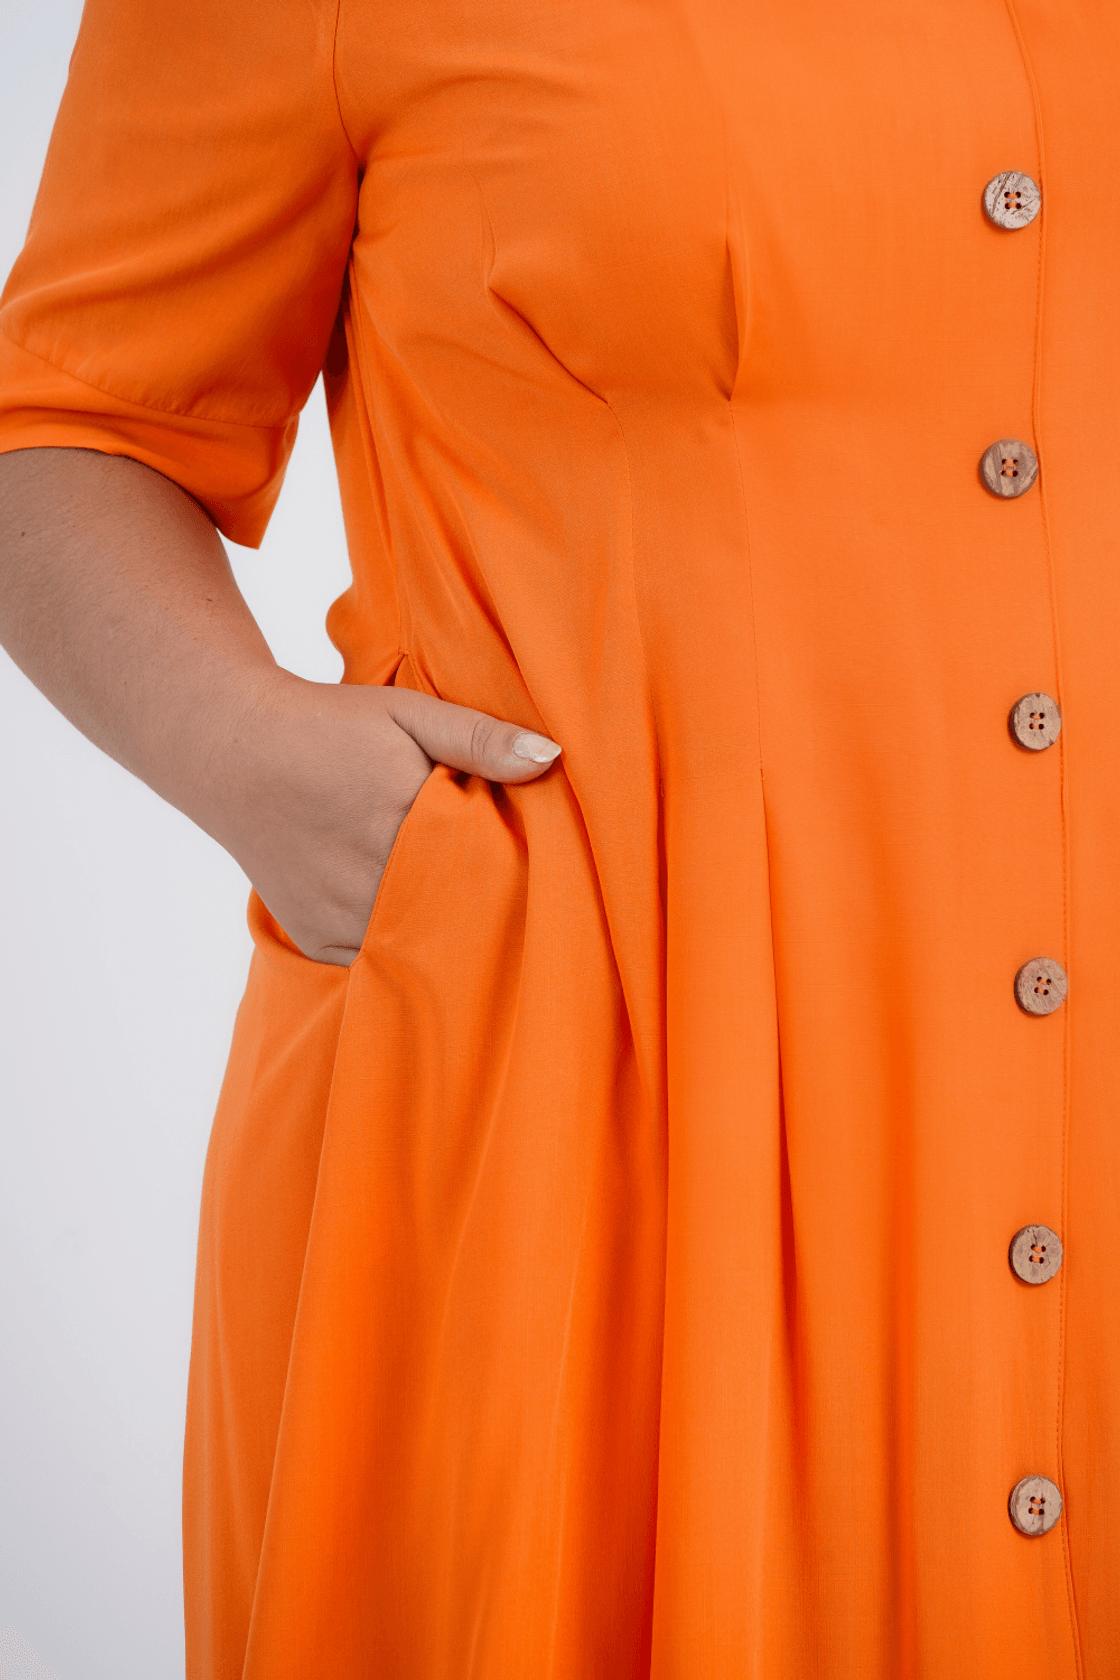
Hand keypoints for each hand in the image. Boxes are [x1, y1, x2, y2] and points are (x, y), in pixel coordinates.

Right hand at [208, 670, 560, 965]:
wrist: (233, 751)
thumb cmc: (329, 725)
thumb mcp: (407, 713)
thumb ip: (478, 738)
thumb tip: (550, 758)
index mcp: (401, 816)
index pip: (485, 868)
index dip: (516, 875)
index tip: (544, 874)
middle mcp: (367, 875)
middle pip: (455, 914)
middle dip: (488, 911)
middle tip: (521, 906)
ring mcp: (337, 913)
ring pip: (417, 946)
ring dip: (446, 936)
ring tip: (473, 918)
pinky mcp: (316, 937)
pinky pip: (376, 960)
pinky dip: (401, 949)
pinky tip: (420, 926)